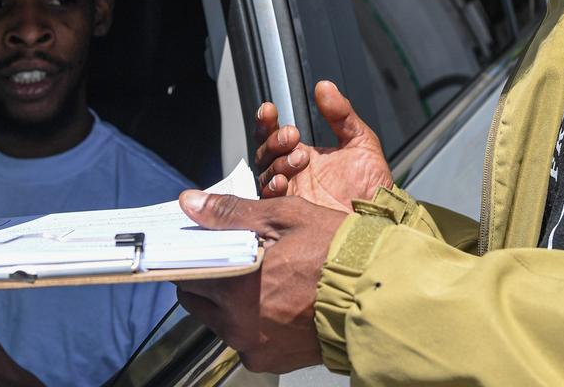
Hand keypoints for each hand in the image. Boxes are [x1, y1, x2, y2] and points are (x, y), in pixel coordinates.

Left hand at [174, 191, 346, 372]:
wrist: (377, 294)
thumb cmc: (336, 253)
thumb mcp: (283, 217)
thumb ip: (231, 213)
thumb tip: (192, 203)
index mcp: (236, 287)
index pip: (185, 273)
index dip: (193, 255)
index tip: (203, 246)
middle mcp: (238, 324)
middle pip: (197, 300)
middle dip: (209, 278)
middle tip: (235, 258)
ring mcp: (254, 346)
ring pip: (219, 321)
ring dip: (229, 301)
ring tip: (262, 278)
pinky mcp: (270, 361)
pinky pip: (245, 340)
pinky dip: (251, 322)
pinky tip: (275, 301)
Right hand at [254, 80, 391, 212]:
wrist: (380, 219)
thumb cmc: (372, 185)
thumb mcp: (360, 142)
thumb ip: (341, 114)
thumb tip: (324, 86)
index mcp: (303, 154)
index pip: (274, 134)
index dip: (266, 120)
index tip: (270, 109)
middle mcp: (291, 173)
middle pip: (264, 151)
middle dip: (274, 140)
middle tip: (293, 136)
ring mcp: (289, 194)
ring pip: (264, 173)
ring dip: (277, 162)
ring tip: (299, 158)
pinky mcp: (289, 214)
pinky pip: (268, 200)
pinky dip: (273, 188)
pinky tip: (284, 181)